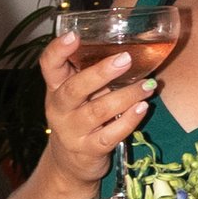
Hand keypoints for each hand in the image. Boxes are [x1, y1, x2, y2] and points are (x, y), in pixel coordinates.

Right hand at [34, 30, 150, 192]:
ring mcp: (72, 131)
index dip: (58, 49)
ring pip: (98, 111)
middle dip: (101, 72)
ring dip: (126, 96)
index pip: (49, 65)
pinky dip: (128, 121)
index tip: (74, 35)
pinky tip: (142, 108)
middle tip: (126, 58)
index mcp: (56, 88)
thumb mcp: (77, 96)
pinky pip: (110, 135)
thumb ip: (92, 75)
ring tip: (148, 85)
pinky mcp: (88, 150)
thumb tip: (132, 48)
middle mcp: (59, 109)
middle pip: (75, 88)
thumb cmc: (80, 117)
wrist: (69, 163)